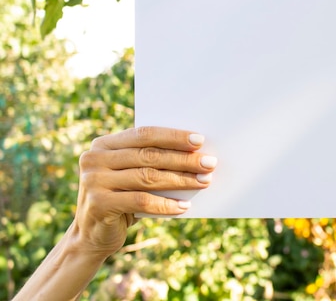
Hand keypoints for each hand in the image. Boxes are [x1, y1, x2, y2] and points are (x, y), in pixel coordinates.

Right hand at [72, 126, 216, 257]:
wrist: (91, 236)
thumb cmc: (122, 198)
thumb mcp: (130, 175)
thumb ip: (149, 161)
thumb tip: (195, 154)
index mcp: (103, 144)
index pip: (144, 134)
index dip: (173, 136)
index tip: (199, 141)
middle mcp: (94, 159)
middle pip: (149, 155)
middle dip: (183, 159)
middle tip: (209, 163)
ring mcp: (93, 181)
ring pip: (148, 177)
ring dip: (181, 180)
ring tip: (204, 181)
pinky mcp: (98, 204)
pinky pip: (141, 201)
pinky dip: (166, 204)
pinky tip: (184, 206)